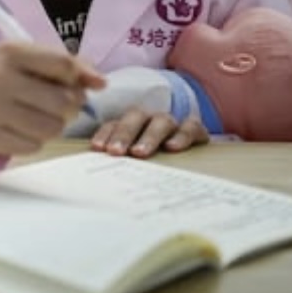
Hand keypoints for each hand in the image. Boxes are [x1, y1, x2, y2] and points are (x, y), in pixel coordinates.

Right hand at [0, 41, 104, 158]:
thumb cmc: (10, 81)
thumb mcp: (34, 62)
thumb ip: (70, 67)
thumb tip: (100, 83)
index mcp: (10, 52)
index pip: (63, 65)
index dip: (81, 79)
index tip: (83, 85)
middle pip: (63, 100)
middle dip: (71, 107)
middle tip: (59, 105)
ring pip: (53, 127)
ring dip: (55, 126)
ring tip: (40, 117)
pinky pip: (35, 145)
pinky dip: (35, 140)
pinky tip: (22, 130)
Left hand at [90, 109, 209, 157]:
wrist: (192, 167)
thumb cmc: (153, 165)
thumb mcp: (133, 163)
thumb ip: (118, 162)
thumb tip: (95, 174)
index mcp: (131, 126)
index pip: (115, 124)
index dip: (105, 134)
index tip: (98, 148)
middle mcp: (151, 121)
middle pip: (136, 117)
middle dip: (124, 133)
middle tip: (115, 151)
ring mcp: (173, 124)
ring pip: (162, 121)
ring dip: (149, 136)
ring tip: (139, 153)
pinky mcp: (196, 131)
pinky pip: (191, 127)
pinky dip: (182, 135)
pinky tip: (172, 148)